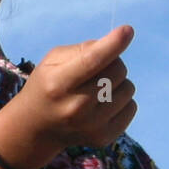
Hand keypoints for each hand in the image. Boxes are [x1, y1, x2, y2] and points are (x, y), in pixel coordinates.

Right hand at [0, 25, 137, 168]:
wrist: (36, 129)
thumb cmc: (47, 86)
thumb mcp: (52, 62)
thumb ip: (82, 50)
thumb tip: (116, 44)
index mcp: (58, 84)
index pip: (92, 61)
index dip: (112, 44)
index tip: (127, 31)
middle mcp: (75, 107)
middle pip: (117, 71)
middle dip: (113, 62)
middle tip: (96, 70)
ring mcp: (91, 125)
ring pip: (129, 88)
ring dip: (118, 83)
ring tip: (97, 90)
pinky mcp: (105, 137)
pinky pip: (132, 107)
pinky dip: (122, 101)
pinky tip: (102, 106)